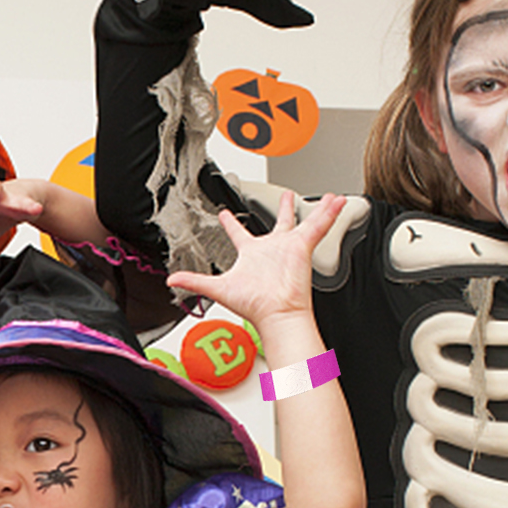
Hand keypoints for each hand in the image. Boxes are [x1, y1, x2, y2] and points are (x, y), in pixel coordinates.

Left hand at [167, 191, 343, 328]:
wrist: (277, 313)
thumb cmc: (253, 304)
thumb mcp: (218, 288)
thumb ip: (194, 281)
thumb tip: (170, 280)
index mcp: (252, 255)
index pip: (239, 234)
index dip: (231, 223)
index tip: (225, 214)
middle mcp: (272, 249)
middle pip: (279, 223)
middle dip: (283, 209)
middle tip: (286, 195)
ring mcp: (289, 247)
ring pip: (305, 222)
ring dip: (316, 209)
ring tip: (328, 196)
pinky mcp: (303, 246)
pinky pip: (319, 226)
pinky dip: (329, 214)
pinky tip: (337, 201)